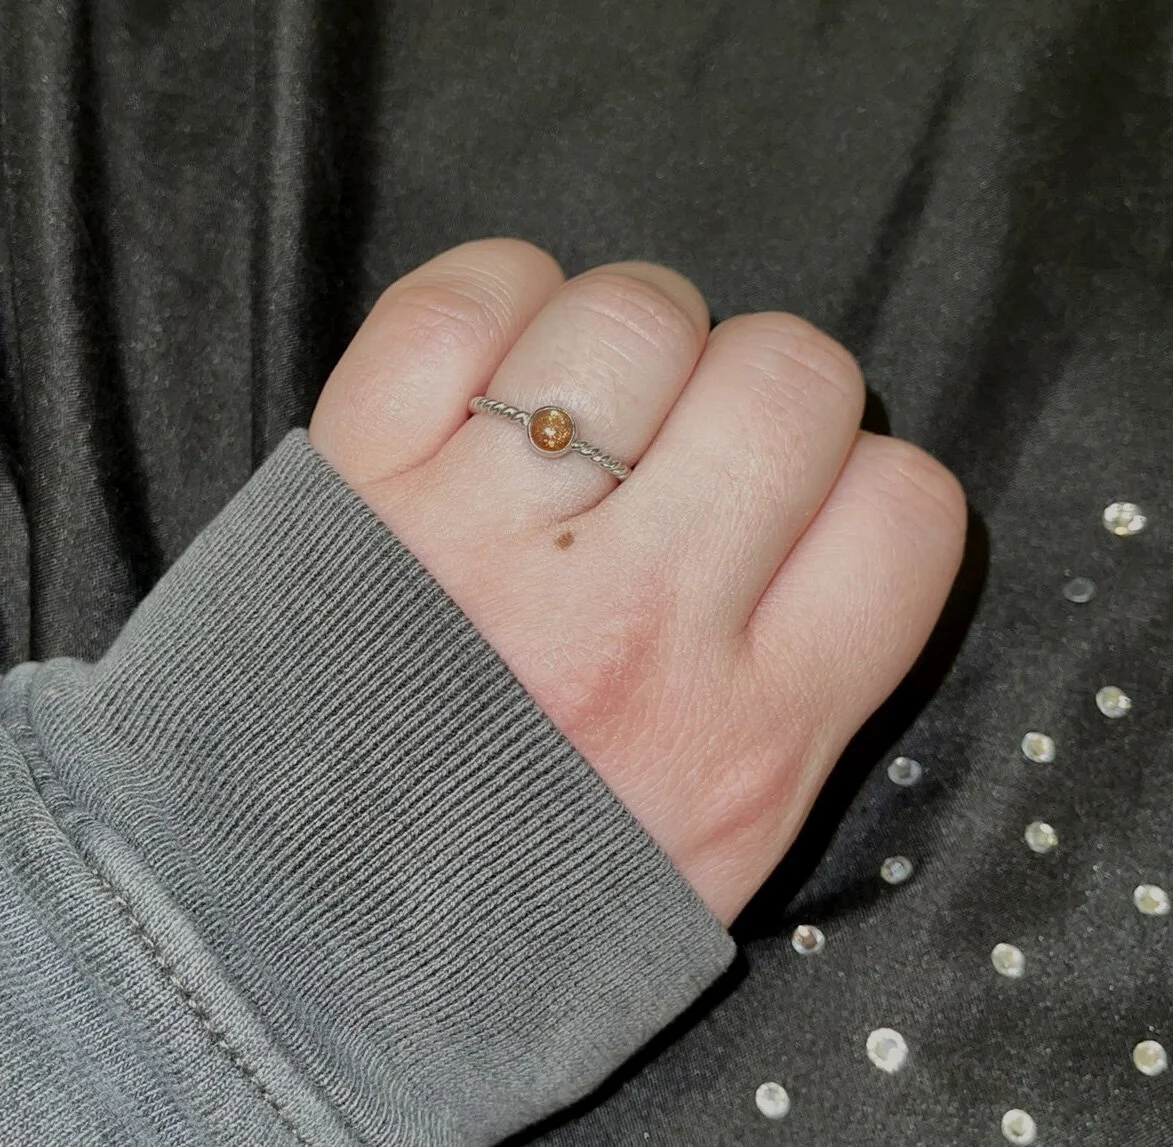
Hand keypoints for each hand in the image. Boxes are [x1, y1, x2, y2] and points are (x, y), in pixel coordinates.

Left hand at [309, 238, 964, 926]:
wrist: (284, 943)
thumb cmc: (514, 896)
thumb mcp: (713, 853)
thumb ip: (803, 696)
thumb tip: (835, 512)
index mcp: (739, 736)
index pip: (903, 512)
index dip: (866, 484)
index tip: (807, 507)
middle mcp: (624, 628)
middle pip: (790, 377)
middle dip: (765, 389)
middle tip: (699, 449)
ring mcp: (481, 541)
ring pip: (636, 316)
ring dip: (636, 340)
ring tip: (590, 414)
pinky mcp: (354, 479)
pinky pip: (466, 301)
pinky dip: (499, 300)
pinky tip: (496, 374)